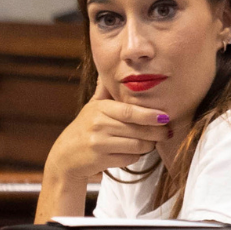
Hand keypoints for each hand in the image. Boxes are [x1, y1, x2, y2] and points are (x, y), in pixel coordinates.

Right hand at [47, 77, 174, 180]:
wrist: (64, 157)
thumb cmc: (84, 129)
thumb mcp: (92, 108)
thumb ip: (104, 91)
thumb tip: (109, 70)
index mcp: (99, 109)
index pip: (130, 111)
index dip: (150, 115)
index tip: (165, 116)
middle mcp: (97, 125)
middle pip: (138, 129)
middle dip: (156, 132)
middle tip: (165, 132)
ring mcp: (98, 143)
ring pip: (137, 145)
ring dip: (148, 145)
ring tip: (151, 142)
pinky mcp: (100, 159)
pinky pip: (129, 158)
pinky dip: (135, 156)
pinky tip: (133, 152)